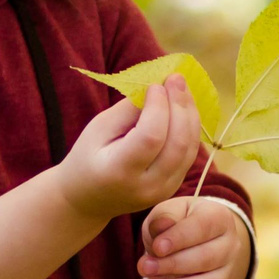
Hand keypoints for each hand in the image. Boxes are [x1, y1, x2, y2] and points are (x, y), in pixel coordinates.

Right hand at [57, 75, 201, 220]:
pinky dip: (190, 127)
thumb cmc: (88, 157)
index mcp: (119, 172)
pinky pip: (189, 154)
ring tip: (182, 88)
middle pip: (177, 144)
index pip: (151, 137)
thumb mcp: (98, 129)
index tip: (155, 85)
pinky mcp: (173, 187)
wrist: (88, 199)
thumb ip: (128, 110)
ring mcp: (163, 191)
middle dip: (180, 106)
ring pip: (189, 149)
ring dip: (190, 114)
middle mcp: (146, 186)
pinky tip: (183, 107)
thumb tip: (159, 88)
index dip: (159, 107)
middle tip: (176, 78)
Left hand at [140, 197, 248, 278]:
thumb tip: (162, 227)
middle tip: (144, 268)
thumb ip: (165, 217)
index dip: (179, 238)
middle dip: (173, 266)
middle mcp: (229, 248)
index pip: (203, 228)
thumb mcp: (170, 211)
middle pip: (206, 259)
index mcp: (220, 219)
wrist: (194, 239)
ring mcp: (225, 275)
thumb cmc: (177, 222)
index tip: (157, 247)